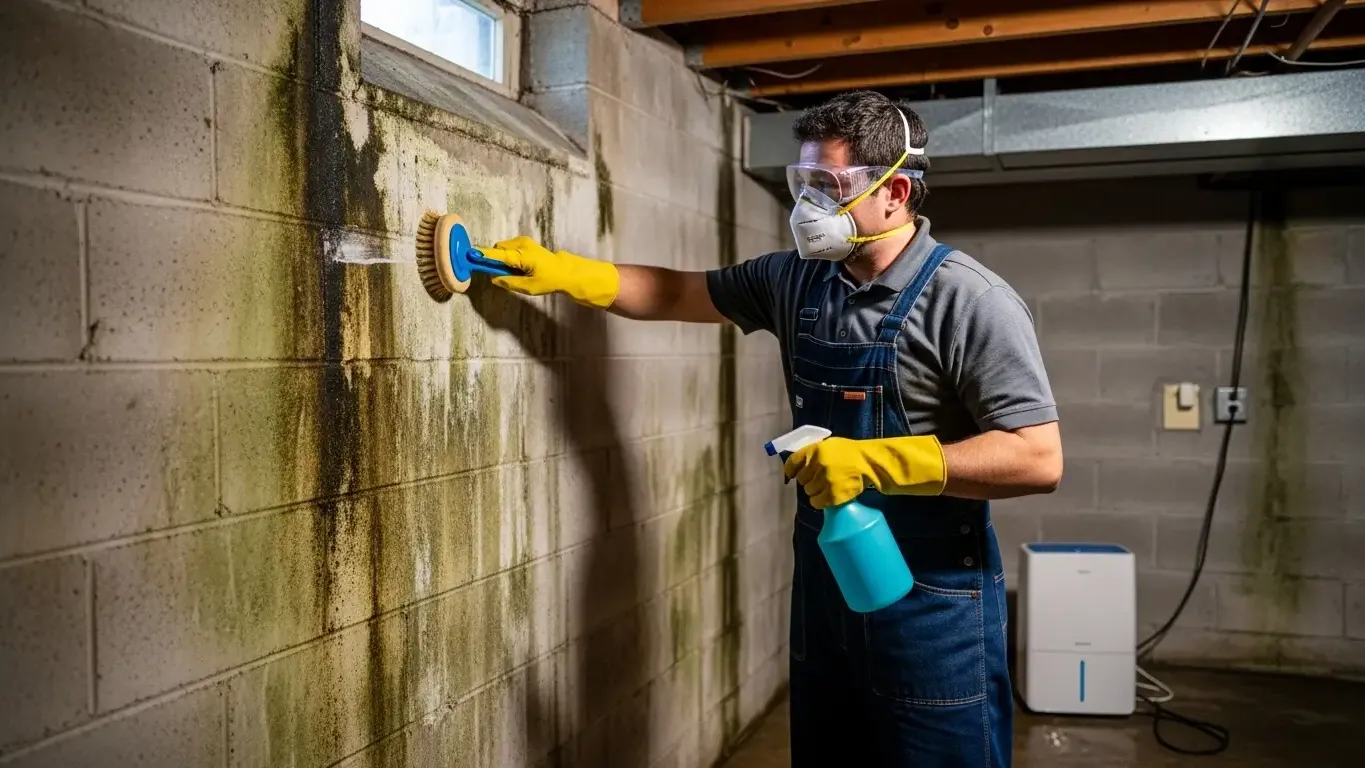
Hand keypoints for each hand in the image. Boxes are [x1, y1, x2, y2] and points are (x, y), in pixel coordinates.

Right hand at [483, 236, 619, 308]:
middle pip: (497, 249)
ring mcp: (523, 242)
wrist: (565, 271)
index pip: (496, 254)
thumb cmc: (549, 280)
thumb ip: (509, 282)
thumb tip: (494, 279)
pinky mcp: (525, 243)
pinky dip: (508, 257)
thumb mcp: (529, 287)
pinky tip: (517, 268)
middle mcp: (521, 244)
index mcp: (522, 255)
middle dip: (494, 260)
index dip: (482, 256)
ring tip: (514, 273)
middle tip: (501, 275)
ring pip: (502, 249)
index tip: (469, 255)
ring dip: (502, 259)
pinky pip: (508, 248)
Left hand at [783, 435, 947, 508]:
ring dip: (815, 491)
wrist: (869, 463)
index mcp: (814, 450)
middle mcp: (817, 465)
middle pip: (801, 480)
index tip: (791, 475)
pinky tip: (828, 496)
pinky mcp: (832, 495)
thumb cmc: (849, 453)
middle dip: (808, 480)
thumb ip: (812, 453)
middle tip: (820, 478)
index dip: (790, 471)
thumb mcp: (828, 445)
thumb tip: (796, 465)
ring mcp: (825, 481)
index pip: (791, 463)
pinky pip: (816, 503)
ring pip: (808, 492)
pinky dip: (820, 501)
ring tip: (828, 486)